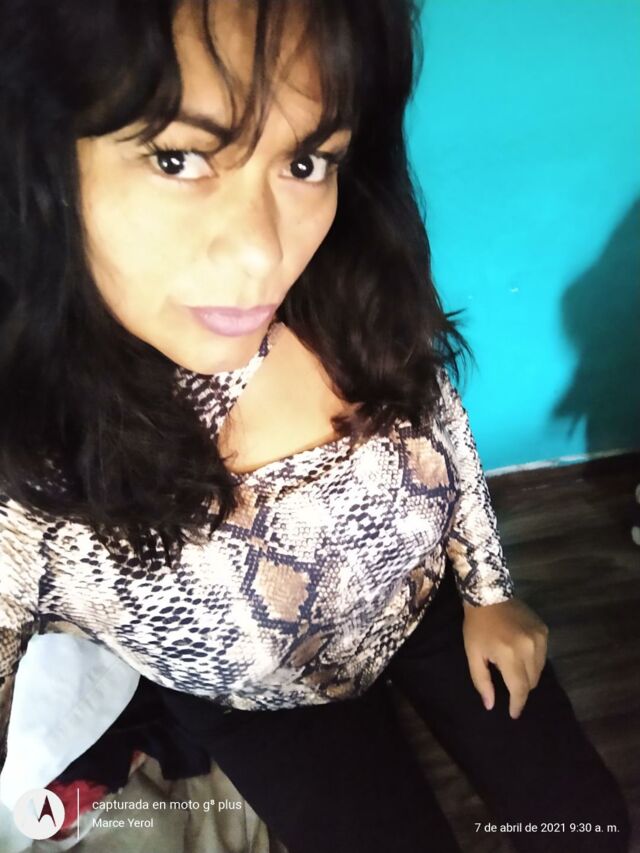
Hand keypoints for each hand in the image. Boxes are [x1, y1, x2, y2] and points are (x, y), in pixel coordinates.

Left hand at [461, 596, 548, 718]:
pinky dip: (534, 660)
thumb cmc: (476, 626)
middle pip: (531, 682)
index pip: (520, 689)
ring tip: (514, 669)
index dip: (517, 704)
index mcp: (509, 655)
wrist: (488, 594)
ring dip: (528, 675)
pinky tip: (521, 654)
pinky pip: (543, 656)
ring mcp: (539, 638)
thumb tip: (491, 705)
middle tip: (509, 686)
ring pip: (540, 670)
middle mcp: (529, 648)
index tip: (513, 714)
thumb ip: (482, 681)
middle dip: (521, 689)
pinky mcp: (544, 630)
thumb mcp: (472, 654)